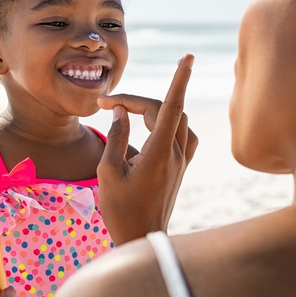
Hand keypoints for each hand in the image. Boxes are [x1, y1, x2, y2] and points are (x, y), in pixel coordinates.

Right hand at [96, 54, 197, 244]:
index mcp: (157, 155)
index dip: (179, 80)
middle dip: (138, 101)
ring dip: (156, 110)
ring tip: (130, 113)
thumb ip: (115, 138)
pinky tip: (151, 129)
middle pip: (166, 111)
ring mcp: (181, 162)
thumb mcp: (107, 173)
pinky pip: (183, 135)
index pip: (171, 107)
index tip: (187, 57)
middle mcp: (175, 155)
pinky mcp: (181, 168)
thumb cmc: (120, 210)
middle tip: (108, 105)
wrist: (142, 239)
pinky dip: (169, 123)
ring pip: (178, 120)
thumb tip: (121, 111)